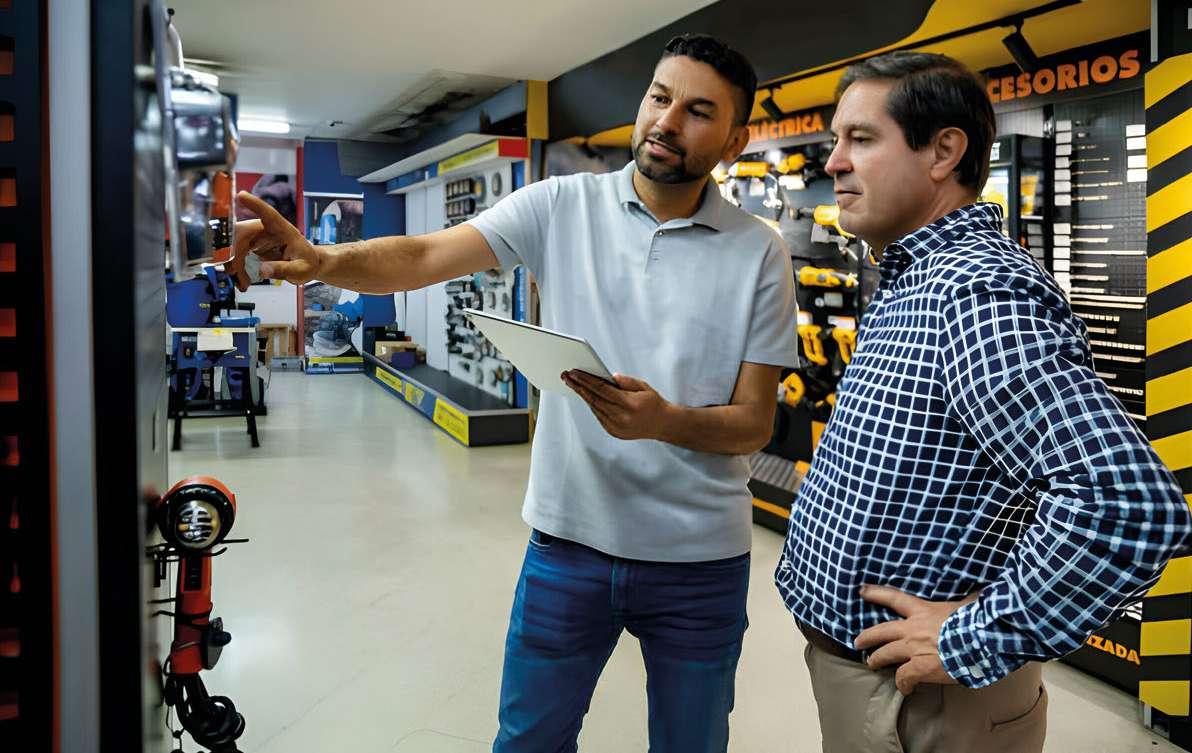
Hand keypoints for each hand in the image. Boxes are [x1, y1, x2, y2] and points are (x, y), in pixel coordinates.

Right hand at [225, 191, 320, 290]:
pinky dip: (238, 268)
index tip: (241, 196)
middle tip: (233, 270)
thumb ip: (284, 269)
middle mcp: (268, 230)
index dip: (254, 204)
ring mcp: (259, 238)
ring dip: (235, 264)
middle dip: (234, 251)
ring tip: (243, 282)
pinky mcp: (253, 247)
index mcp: (283, 230)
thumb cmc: (308, 263)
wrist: (307, 265)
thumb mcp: (300, 270)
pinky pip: (239, 255)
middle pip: (244, 233)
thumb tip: (263, 270)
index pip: (269, 214)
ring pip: (237, 245)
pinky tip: (243, 281)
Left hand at [562, 371, 671, 440]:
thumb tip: (609, 377)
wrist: (663, 424)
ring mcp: (616, 427)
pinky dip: (592, 405)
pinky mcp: (614, 432)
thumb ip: (626, 381)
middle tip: (566, 376)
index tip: (574, 372)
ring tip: (573, 383)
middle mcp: (621, 417)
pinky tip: (585, 395)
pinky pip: (599, 416)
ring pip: (594, 408)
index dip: (586, 380)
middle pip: (594, 399)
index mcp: (629, 404)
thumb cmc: (653, 403)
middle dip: (578, 386)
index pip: (602, 390)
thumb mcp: (643, 387)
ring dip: (583, 395)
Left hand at [854, 584, 978, 694]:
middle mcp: (913, 628)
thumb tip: (978, 593)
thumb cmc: (977, 622)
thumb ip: (964, 601)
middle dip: (867, 637)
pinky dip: (903, 684)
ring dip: (877, 659)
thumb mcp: (966, 604)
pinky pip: (903, 677)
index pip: (894, 598)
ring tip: (872, 664)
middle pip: (881, 631)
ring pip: (885, 654)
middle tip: (858, 642)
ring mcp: (914, 648)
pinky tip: (906, 689)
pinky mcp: (919, 667)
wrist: (982, 641)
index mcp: (923, 610)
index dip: (876, 594)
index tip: (862, 591)